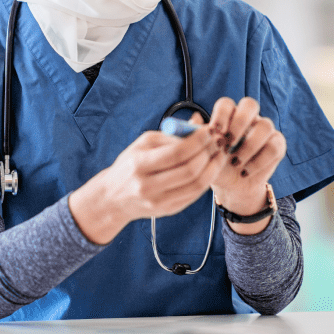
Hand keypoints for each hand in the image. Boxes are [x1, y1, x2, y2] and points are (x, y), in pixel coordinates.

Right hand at [69, 115, 226, 244]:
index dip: (198, 141)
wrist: (114, 197)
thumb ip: (171, 134)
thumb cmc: (131, 164)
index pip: (177, 152)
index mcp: (139, 164)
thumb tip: (198, 123)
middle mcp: (148, 185)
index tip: (210, 131)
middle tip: (218, 142)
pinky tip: (211, 169)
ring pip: (196, 185)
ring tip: (219, 155)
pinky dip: (206, 180)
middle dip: (209, 153)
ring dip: (213, 168)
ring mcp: (158, 202)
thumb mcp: (144, 144)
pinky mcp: (168, 211)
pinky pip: (194, 195)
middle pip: (189, 170)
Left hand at [208, 97, 286, 234]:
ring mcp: (264, 130)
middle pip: (250, 104)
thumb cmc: (214, 164)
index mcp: (228, 115)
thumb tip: (194, 118)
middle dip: (239, 123)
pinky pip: (274, 146)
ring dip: (249, 145)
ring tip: (235, 163)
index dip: (221, 115)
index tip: (214, 133)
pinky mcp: (277, 145)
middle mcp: (248, 118)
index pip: (227, 103)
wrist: (230, 185)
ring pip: (265, 125)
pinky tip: (245, 171)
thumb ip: (196, 136)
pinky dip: (259, 161)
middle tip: (227, 144)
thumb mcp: (202, 153)